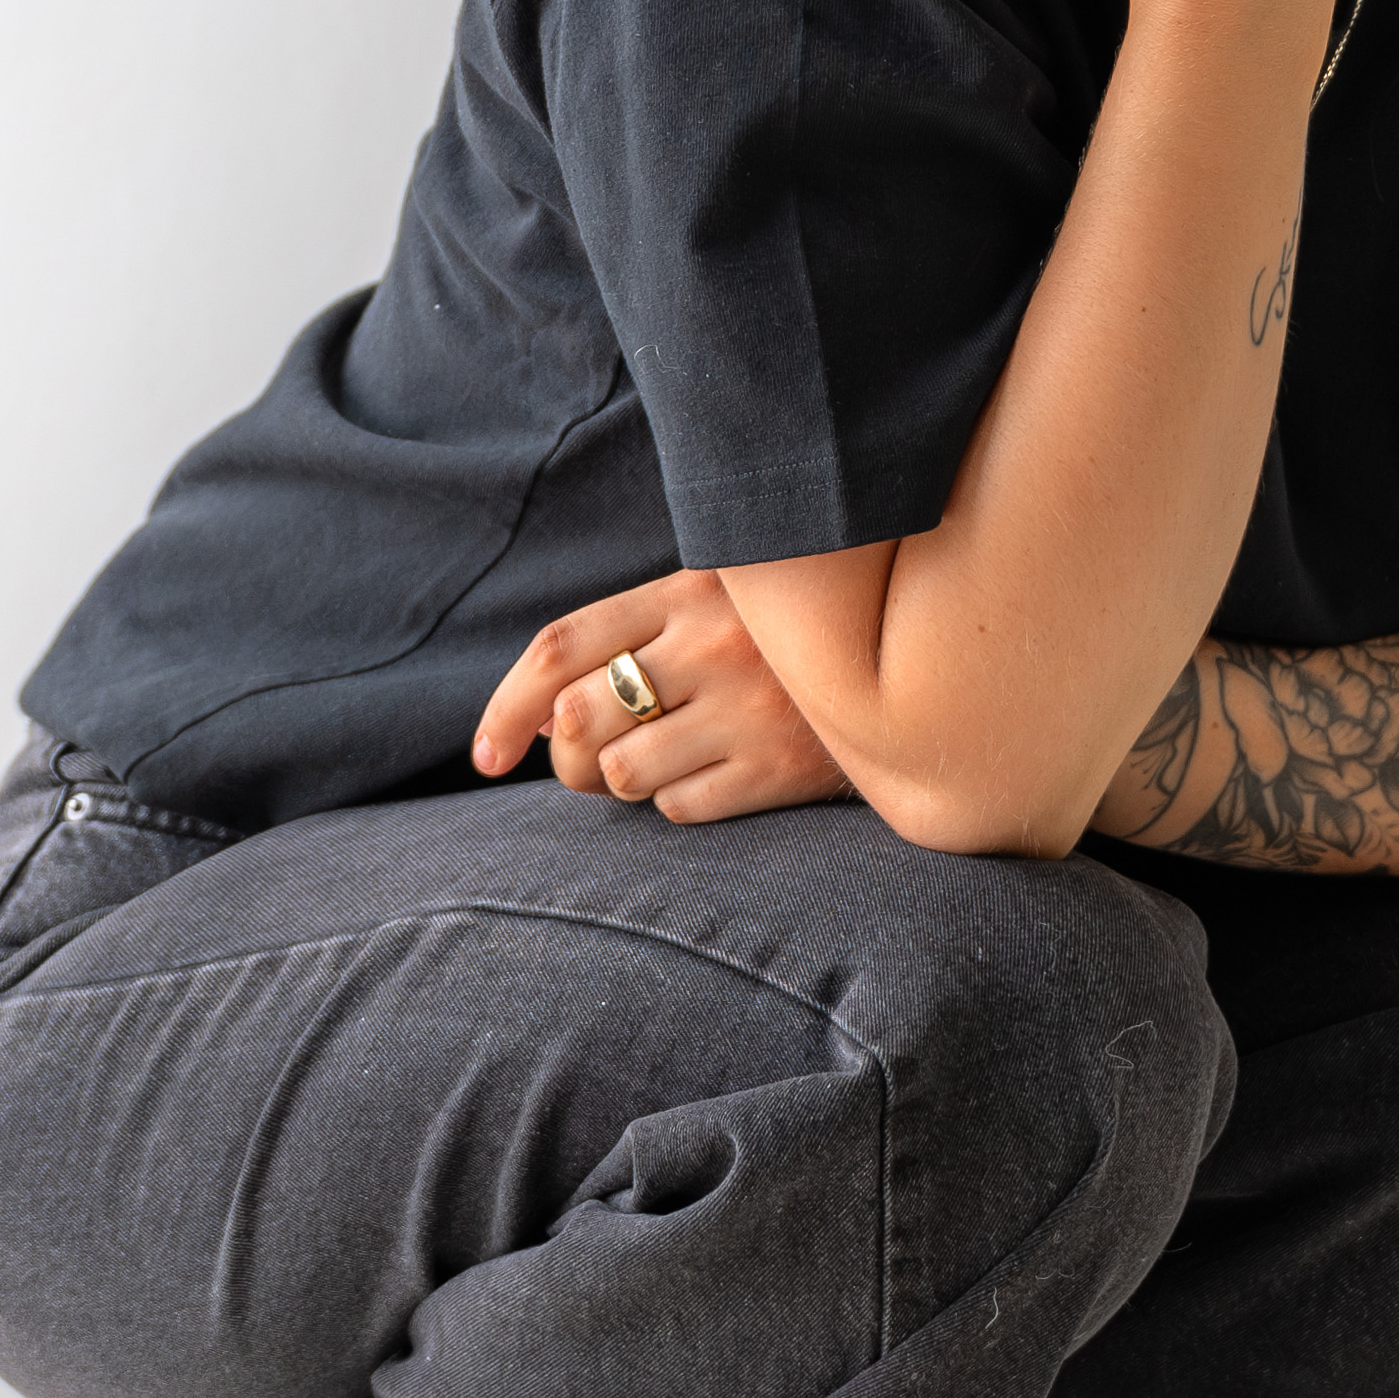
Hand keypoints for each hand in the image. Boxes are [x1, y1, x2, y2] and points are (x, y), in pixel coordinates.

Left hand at [467, 570, 861, 824]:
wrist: (913, 668)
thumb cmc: (785, 636)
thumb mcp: (720, 597)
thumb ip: (637, 633)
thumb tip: (538, 718)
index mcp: (688, 590)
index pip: (560, 647)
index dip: (505, 707)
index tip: (485, 757)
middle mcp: (713, 645)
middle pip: (575, 719)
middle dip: (561, 758)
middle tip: (584, 762)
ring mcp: (749, 708)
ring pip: (620, 773)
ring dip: (622, 781)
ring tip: (658, 761)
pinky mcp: (781, 768)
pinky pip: (678, 808)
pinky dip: (679, 801)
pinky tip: (715, 772)